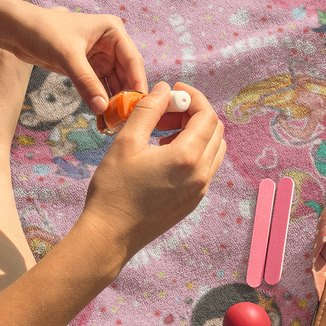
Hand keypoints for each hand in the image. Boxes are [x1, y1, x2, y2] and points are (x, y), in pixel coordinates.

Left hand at [16, 5, 147, 113]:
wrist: (17, 31)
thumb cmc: (43, 31)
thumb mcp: (68, 56)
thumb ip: (86, 82)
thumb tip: (103, 108)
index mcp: (113, 31)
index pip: (132, 59)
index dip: (137, 82)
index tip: (141, 103)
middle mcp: (111, 44)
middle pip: (126, 74)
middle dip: (126, 95)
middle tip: (127, 118)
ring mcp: (101, 57)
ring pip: (114, 83)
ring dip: (115, 100)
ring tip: (116, 120)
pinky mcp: (89, 69)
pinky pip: (100, 87)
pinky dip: (101, 100)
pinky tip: (103, 115)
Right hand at [79, 82, 225, 264]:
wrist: (110, 236)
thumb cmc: (113, 189)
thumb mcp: (126, 142)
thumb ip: (148, 110)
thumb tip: (165, 89)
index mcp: (187, 157)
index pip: (206, 115)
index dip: (193, 97)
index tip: (174, 92)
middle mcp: (201, 174)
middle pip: (215, 130)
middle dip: (194, 113)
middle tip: (166, 110)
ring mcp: (200, 189)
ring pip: (214, 148)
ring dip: (196, 132)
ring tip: (164, 131)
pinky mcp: (194, 200)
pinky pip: (206, 166)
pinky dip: (194, 151)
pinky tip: (165, 153)